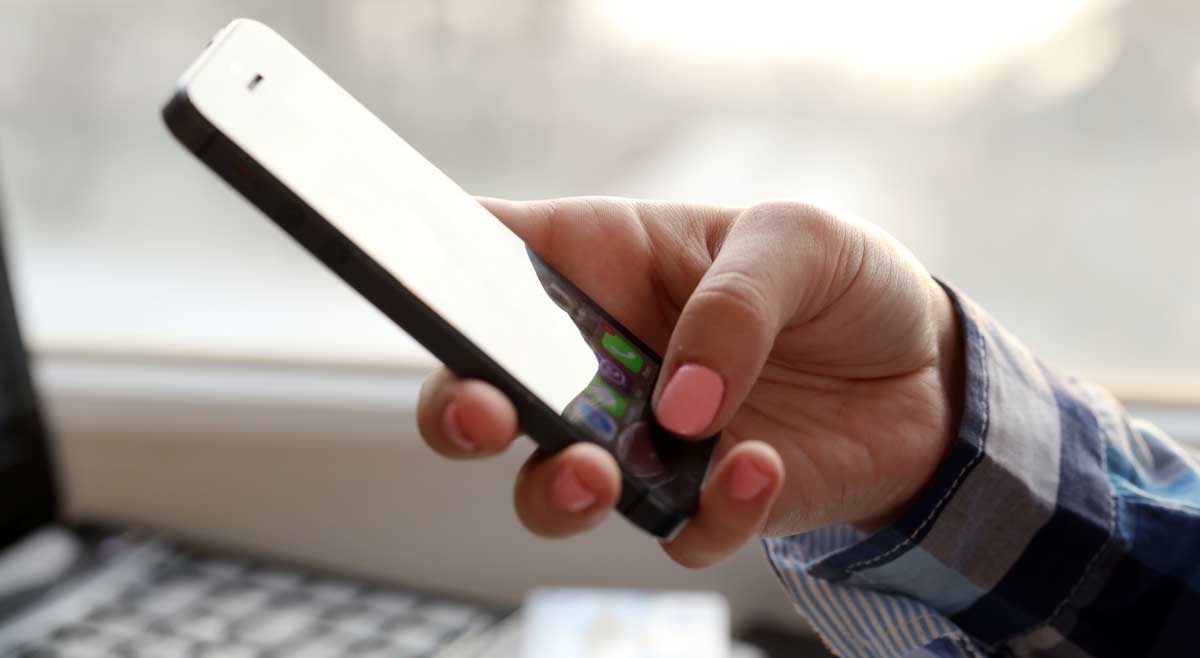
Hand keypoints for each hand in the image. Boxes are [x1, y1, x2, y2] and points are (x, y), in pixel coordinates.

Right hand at [417, 197, 963, 567]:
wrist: (928, 375)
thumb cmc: (842, 281)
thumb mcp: (799, 243)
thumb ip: (732, 305)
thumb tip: (674, 403)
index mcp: (601, 263)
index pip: (488, 254)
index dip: (431, 261)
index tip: (407, 276)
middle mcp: (600, 356)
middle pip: (483, 389)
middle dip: (457, 409)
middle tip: (482, 411)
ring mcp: (642, 436)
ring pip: (551, 484)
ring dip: (556, 490)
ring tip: (598, 473)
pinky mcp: (702, 499)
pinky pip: (677, 527)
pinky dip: (711, 511)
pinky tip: (758, 465)